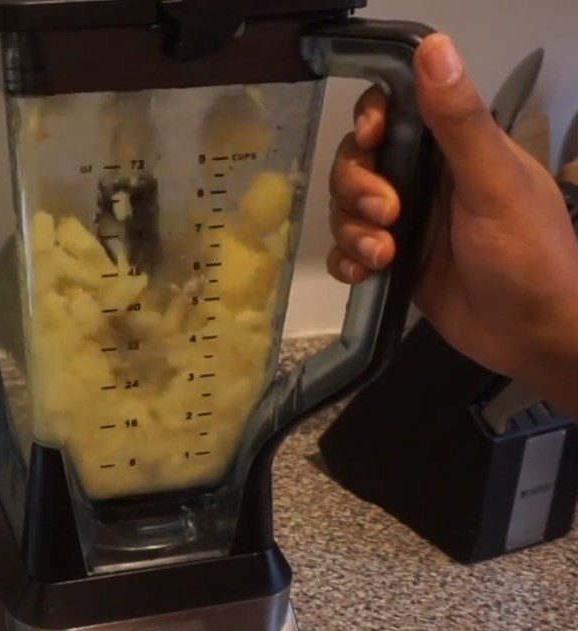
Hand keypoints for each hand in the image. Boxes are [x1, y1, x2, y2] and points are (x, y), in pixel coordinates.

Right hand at [328, 33, 577, 413]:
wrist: (531, 337)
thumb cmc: (526, 255)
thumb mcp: (494, 183)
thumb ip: (460, 121)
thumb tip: (433, 46)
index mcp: (453, 150)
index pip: (395, 113)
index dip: (371, 121)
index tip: (372, 141)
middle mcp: (424, 182)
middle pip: (358, 163)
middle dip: (358, 189)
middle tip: (387, 216)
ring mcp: (406, 225)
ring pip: (347, 211)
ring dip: (352, 232)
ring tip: (382, 257)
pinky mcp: (392, 265)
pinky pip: (348, 253)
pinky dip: (347, 261)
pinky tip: (363, 275)